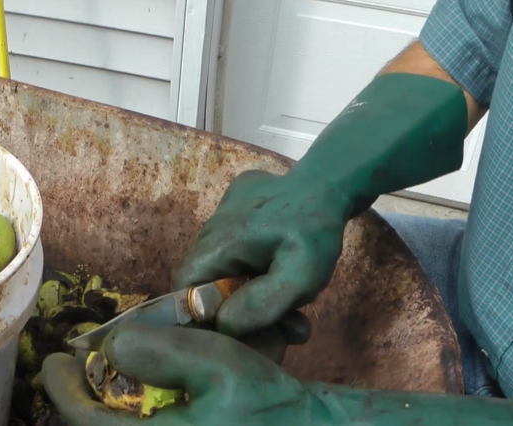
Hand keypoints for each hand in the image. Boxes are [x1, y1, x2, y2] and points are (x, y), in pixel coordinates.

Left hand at [41, 322, 312, 425]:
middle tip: (77, 367)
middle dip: (81, 399)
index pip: (85, 421)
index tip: (54, 359)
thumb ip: (162, 352)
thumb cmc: (269, 405)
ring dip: (102, 410)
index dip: (63, 387)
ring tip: (103, 378)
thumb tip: (113, 348)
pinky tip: (140, 398)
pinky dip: (129, 420)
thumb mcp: (219, 364)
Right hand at [172, 169, 349, 338]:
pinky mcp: (231, 210)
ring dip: (248, 290)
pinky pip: (230, 250)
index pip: (183, 289)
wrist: (329, 184)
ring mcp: (218, 215)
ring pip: (219, 269)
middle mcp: (208, 228)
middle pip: (203, 282)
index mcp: (216, 243)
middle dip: (236, 308)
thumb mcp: (301, 275)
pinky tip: (278, 267)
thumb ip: (263, 303)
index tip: (243, 329)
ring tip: (288, 297)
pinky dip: (251, 268)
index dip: (203, 316)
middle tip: (281, 321)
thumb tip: (224, 325)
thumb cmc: (315, 231)